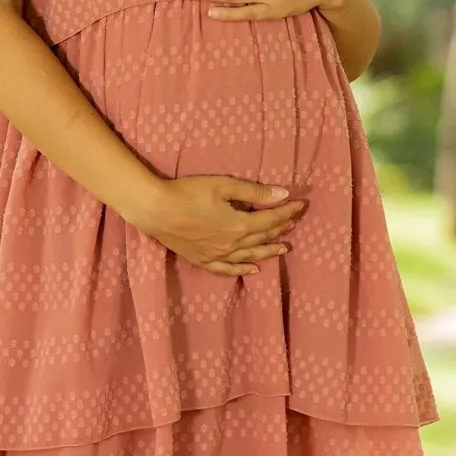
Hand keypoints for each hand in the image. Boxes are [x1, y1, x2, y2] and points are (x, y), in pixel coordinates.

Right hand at [133, 175, 305, 276]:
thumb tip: (282, 195)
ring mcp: (216, 255)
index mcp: (238, 225)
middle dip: (281, 228)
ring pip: (249, 255)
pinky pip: (227, 269)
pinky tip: (253, 269)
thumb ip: (254, 192)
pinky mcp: (202, 259)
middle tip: (294, 222)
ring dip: (269, 251)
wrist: (155, 209)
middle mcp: (231, 244)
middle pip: (262, 237)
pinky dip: (242, 269)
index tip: (300, 205)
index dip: (287, 212)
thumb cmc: (188, 192)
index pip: (271, 220)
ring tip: (284, 248)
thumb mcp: (223, 185)